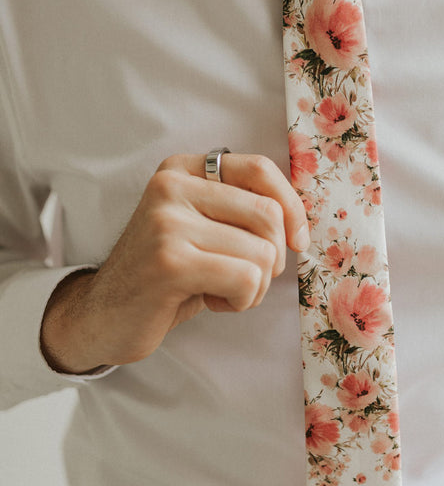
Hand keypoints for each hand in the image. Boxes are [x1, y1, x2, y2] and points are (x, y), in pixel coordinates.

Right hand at [40, 152, 308, 372]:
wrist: (103, 316)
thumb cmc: (168, 276)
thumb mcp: (202, 228)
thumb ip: (240, 211)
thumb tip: (299, 225)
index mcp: (182, 169)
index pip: (260, 169)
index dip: (292, 208)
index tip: (296, 242)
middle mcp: (170, 186)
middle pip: (268, 215)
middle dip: (273, 258)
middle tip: (244, 278)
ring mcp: (167, 222)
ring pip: (262, 253)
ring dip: (255, 286)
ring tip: (220, 291)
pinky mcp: (170, 262)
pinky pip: (246, 279)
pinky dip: (242, 301)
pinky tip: (211, 302)